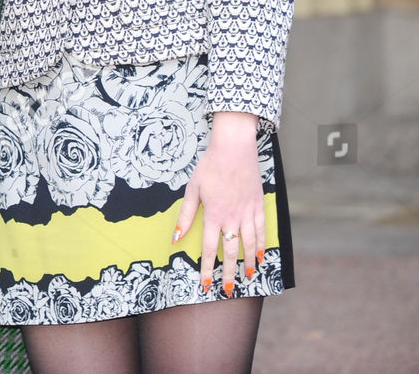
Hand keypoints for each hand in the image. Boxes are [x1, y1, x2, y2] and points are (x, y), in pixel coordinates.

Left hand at [172, 111, 265, 295]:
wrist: (234, 148)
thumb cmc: (210, 166)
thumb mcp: (192, 189)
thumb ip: (186, 215)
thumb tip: (176, 238)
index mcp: (214, 214)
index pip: (210, 248)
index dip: (208, 267)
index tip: (207, 283)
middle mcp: (233, 217)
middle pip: (231, 251)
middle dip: (228, 272)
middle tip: (226, 290)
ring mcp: (248, 212)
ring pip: (250, 244)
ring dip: (248, 263)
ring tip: (247, 278)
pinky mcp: (258, 206)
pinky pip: (262, 231)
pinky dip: (262, 246)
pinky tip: (261, 256)